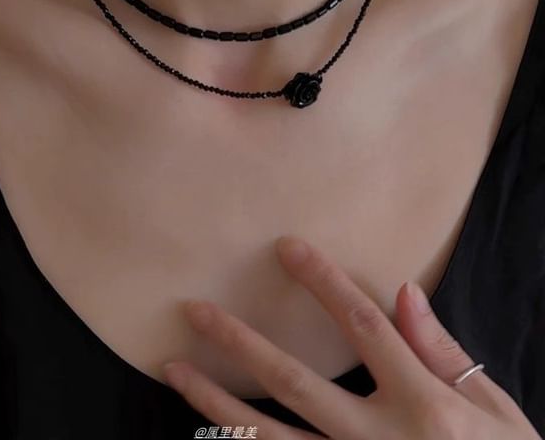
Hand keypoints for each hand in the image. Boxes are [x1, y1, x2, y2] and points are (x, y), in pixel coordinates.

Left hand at [162, 235, 540, 438]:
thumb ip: (444, 353)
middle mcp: (377, 439)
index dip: (324, 281)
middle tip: (196, 309)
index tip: (287, 247)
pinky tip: (204, 431)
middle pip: (296, 382)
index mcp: (421, 403)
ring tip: (175, 370)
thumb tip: (403, 292)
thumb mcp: (494, 410)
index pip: (363, 324)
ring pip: (270, 437)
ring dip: (216, 403)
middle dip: (242, 343)